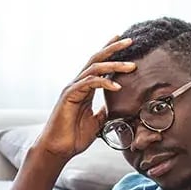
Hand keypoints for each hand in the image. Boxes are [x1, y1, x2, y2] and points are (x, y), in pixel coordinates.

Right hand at [34, 36, 135, 160]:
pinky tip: (117, 87)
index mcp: (85, 88)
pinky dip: (104, 83)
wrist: (59, 149)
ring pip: (94, 68)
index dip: (111, 53)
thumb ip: (104, 110)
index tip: (126, 44)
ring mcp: (73, 88)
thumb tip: (115, 104)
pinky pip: (89, 83)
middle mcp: (78, 84)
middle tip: (130, 40)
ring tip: (131, 66)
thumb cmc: (74, 136)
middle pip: (96, 59)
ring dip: (114, 65)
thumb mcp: (96, 121)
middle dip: (113, 48)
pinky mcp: (69, 95)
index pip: (99, 65)